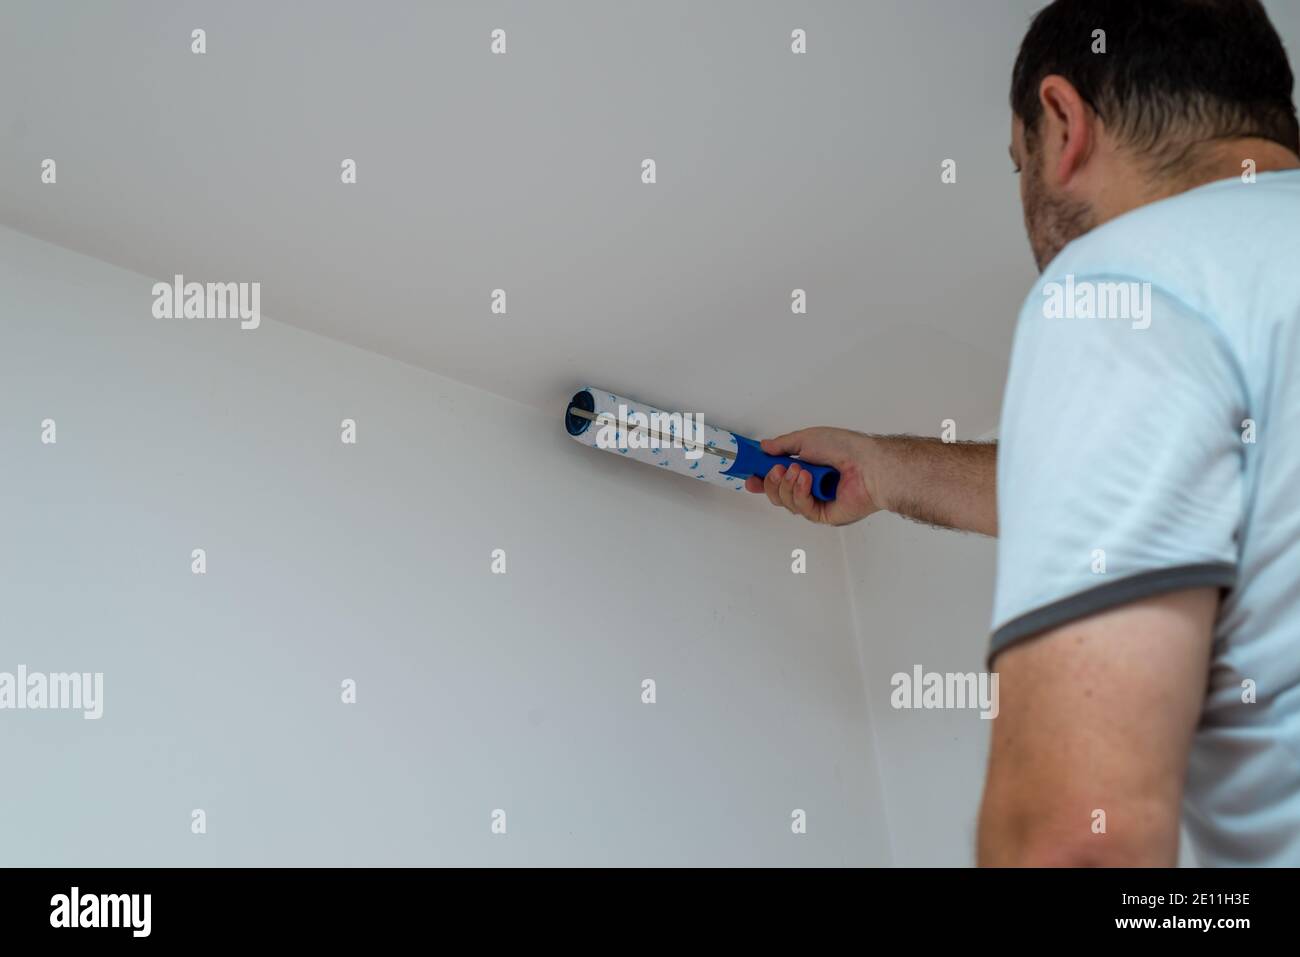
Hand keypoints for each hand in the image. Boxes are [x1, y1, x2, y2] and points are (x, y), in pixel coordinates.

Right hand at [744, 427, 881, 525]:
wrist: (868, 464)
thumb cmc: (846, 448)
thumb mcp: (808, 438)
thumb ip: (784, 445)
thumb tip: (765, 446)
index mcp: (809, 469)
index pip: (779, 478)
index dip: (763, 480)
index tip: (750, 476)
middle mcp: (812, 487)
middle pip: (778, 494)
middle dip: (772, 482)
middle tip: (775, 469)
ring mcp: (818, 502)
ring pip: (787, 502)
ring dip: (788, 485)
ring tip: (799, 471)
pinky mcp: (824, 515)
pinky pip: (802, 509)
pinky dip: (800, 493)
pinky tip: (807, 481)